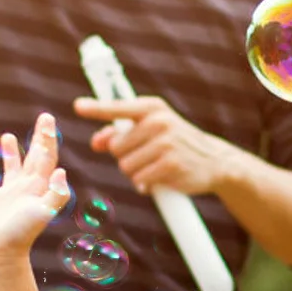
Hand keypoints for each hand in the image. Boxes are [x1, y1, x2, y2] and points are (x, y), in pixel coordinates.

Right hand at [0, 113, 70, 259]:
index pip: (46, 158)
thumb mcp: (43, 212)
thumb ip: (55, 193)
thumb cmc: (22, 234)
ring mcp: (7, 196)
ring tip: (9, 135)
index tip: (47, 119)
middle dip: (39, 137)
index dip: (48, 138)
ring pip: (11, 169)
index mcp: (37, 187)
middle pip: (34, 158)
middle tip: (43, 117)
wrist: (1, 255)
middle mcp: (25, 189)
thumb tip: (62, 171)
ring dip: (11, 152)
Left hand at [74, 96, 240, 197]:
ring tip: (154, 167)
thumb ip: (120, 133)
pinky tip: (159, 178)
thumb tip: (96, 141)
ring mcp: (165, 142)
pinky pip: (139, 180)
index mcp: (152, 108)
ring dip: (135, 173)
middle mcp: (158, 121)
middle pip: (116, 147)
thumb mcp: (150, 131)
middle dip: (125, 157)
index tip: (78, 106)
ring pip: (125, 166)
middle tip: (147, 156)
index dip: (96, 108)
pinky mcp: (170, 164)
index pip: (118, 108)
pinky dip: (145, 184)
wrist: (214, 161)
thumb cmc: (174, 144)